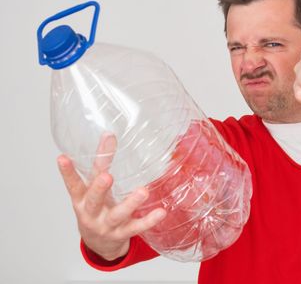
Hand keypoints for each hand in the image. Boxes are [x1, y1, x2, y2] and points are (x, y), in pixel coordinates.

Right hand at [57, 133, 165, 260]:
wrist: (99, 244)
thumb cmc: (96, 209)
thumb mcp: (93, 189)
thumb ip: (101, 165)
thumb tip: (108, 133)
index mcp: (82, 199)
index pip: (74, 184)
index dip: (67, 172)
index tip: (62, 157)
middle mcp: (92, 213)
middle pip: (94, 200)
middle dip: (100, 188)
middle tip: (107, 176)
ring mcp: (107, 225)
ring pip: (118, 214)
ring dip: (130, 203)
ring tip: (143, 191)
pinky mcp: (122, 234)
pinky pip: (136, 227)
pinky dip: (148, 220)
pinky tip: (161, 212)